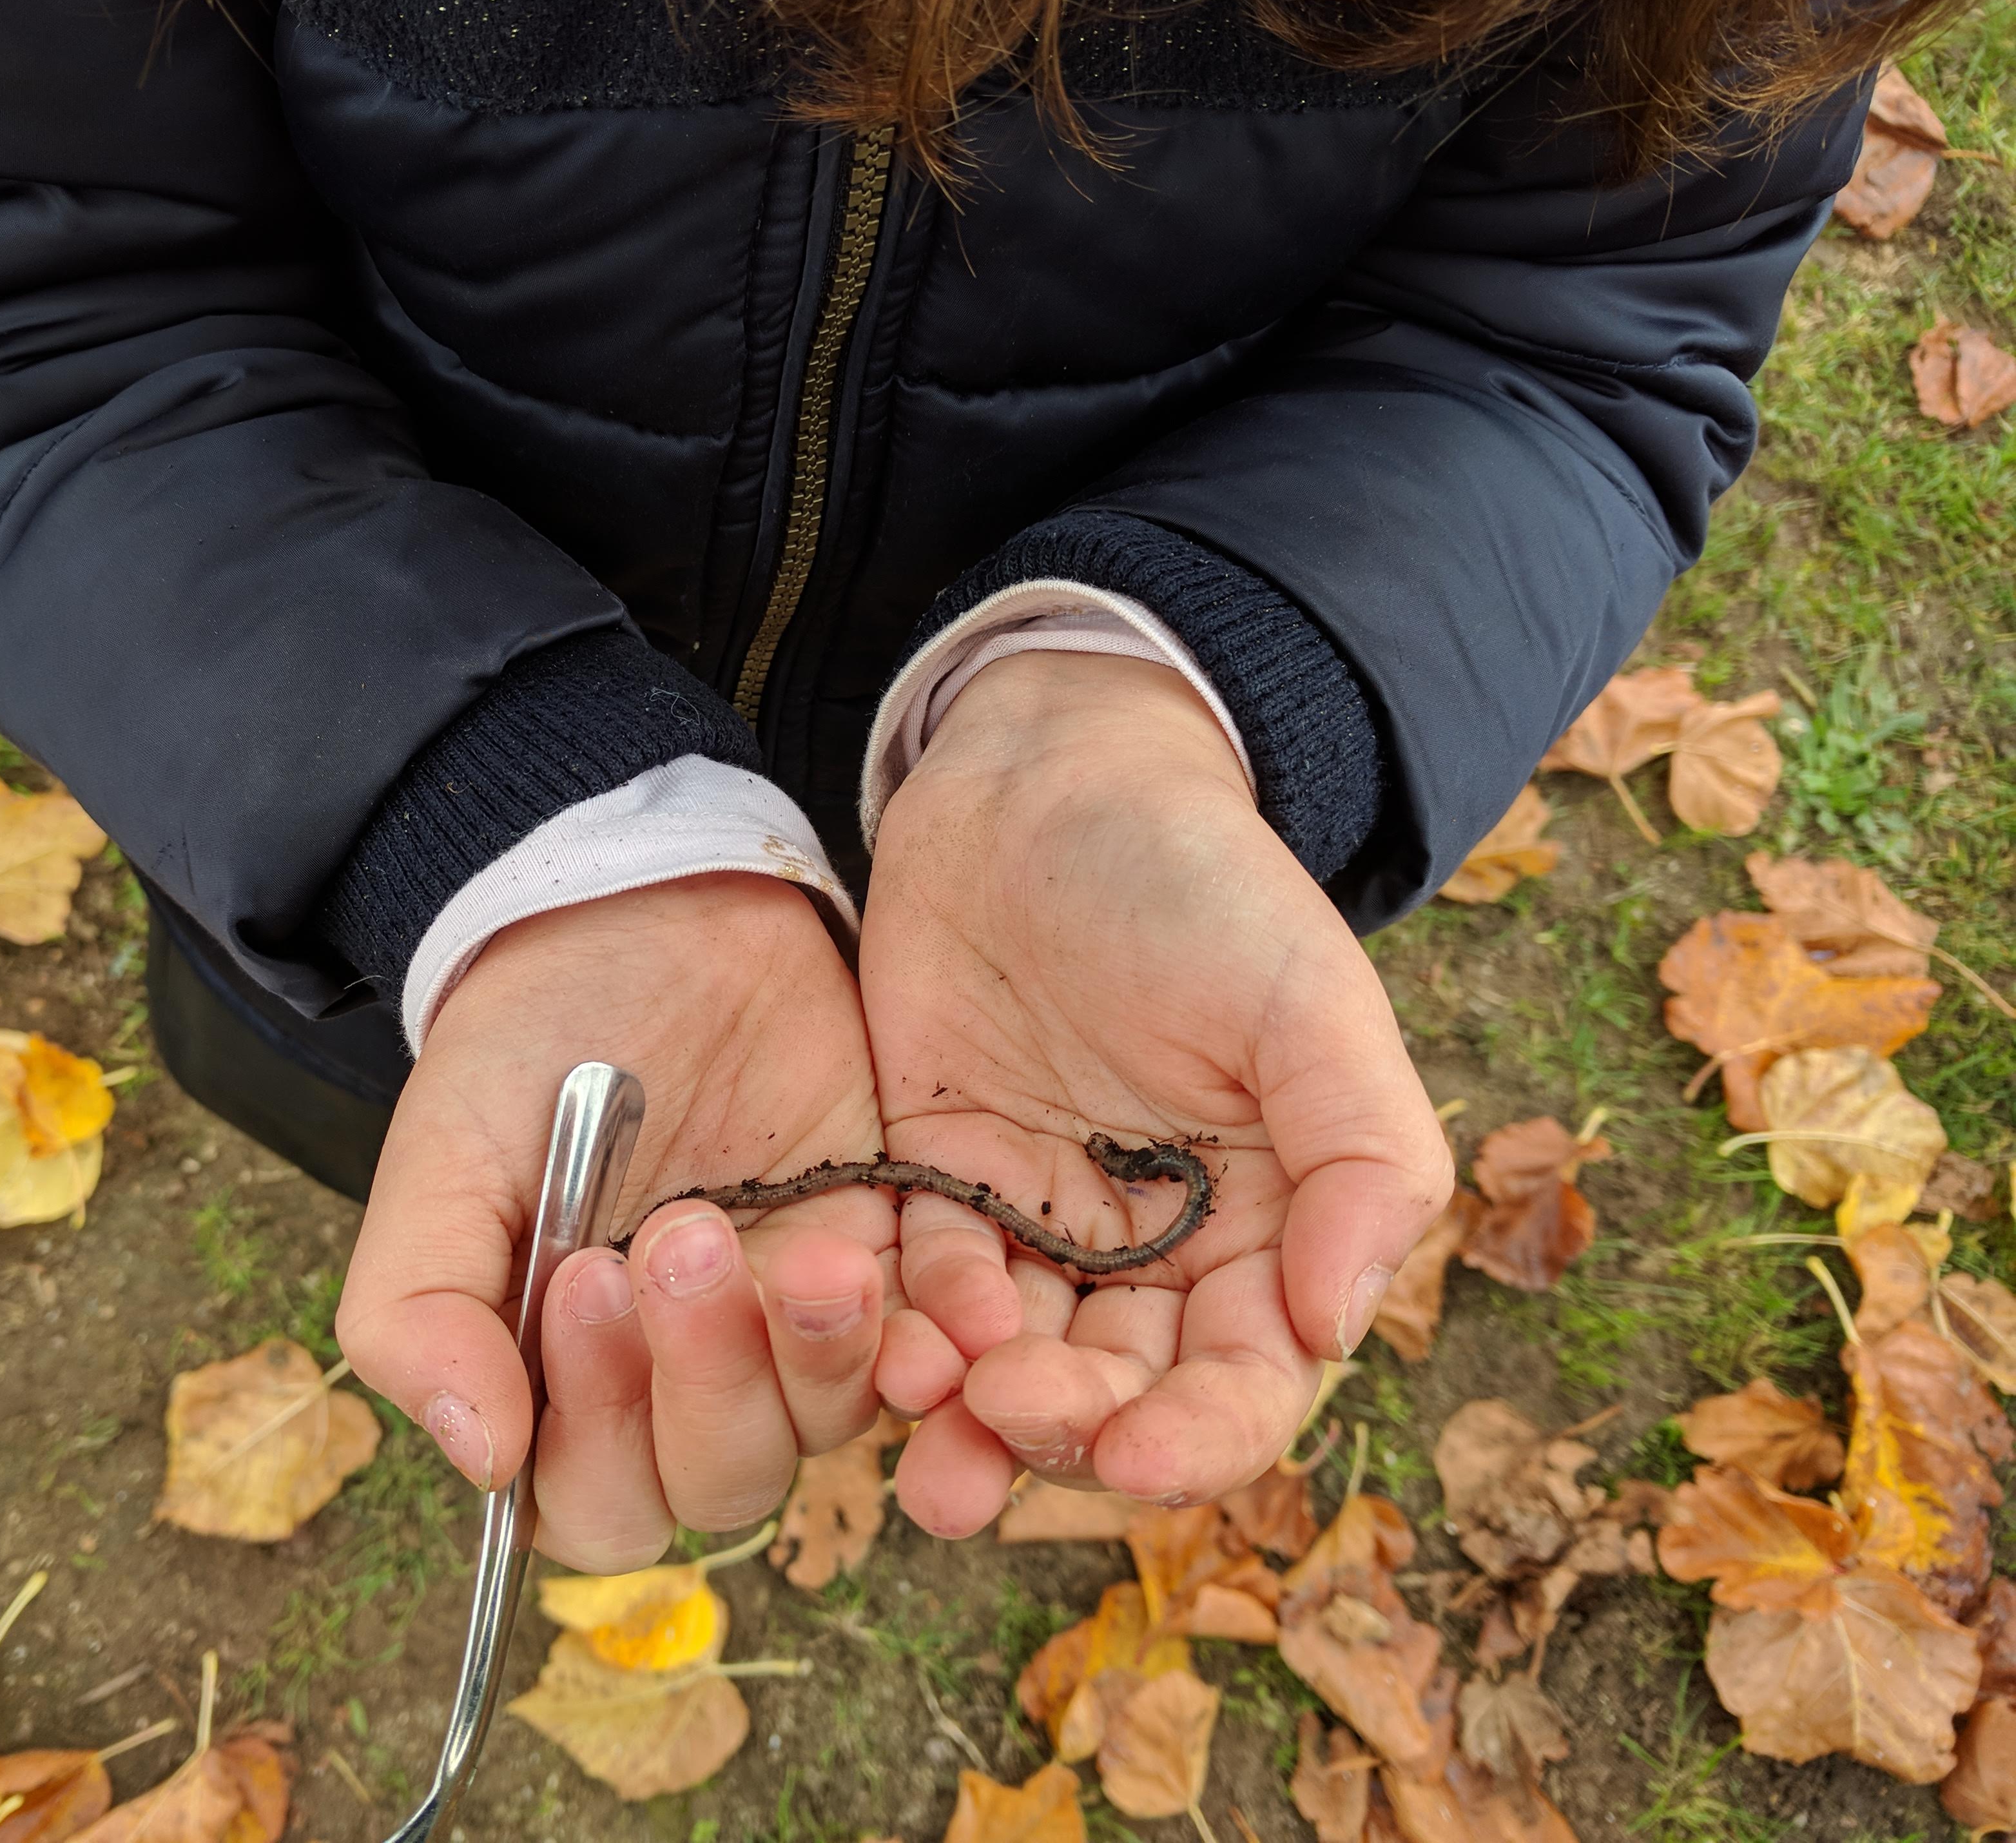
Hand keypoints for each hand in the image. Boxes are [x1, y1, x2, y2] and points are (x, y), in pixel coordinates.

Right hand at [337, 874, 891, 1571]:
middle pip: (718, 1482)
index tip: (585, 1280)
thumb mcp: (443, 1156)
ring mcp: (785, 1328)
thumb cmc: (529, 1040)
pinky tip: (895, 1284)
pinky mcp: (880, 1260)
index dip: (595, 1428)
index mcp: (558, 1379)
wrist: (651, 911)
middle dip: (706, 1380)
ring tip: (807, 1253)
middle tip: (682, 1236)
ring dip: (813, 1356)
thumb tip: (479, 1455)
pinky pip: (917, 1348)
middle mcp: (677, 1377)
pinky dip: (918, 1343)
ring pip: (821, 1429)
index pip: (587, 1498)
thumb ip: (421, 1309)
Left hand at [859, 654, 1451, 1534]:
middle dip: (1063, 1435)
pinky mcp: (931, 1182)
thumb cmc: (1204, 884)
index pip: (1242, 1385)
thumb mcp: (1310, 1003)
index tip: (1140, 1459)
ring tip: (927, 1444)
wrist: (1048, 781)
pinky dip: (898, 1325)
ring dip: (966, 1419)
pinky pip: (913, 1281)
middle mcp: (1151, 1257)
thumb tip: (1336, 1326)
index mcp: (1264, 1235)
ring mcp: (1034, 1225)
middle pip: (1113, 1400)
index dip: (1198, 1443)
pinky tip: (880, 1343)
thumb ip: (1359, 1160)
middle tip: (1003, 1421)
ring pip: (1004, 1369)